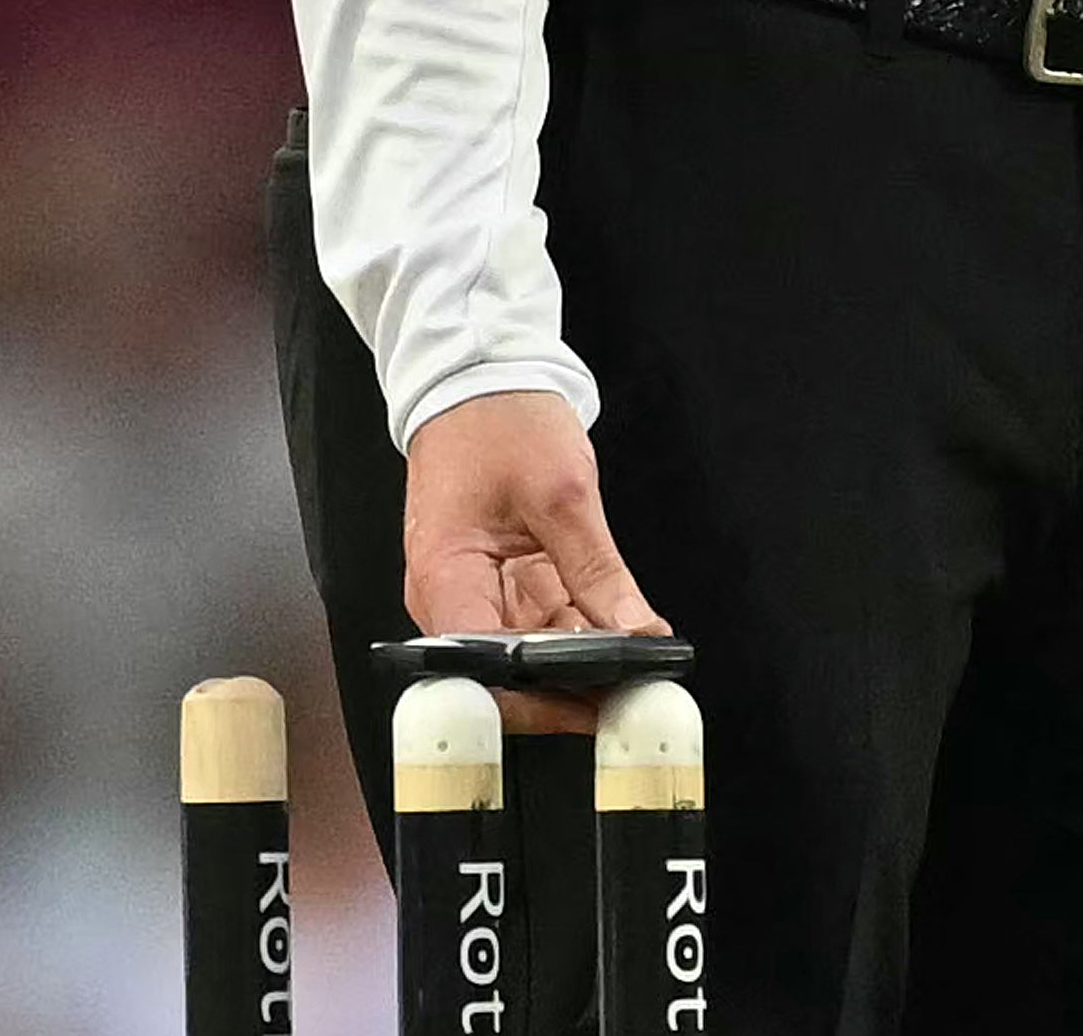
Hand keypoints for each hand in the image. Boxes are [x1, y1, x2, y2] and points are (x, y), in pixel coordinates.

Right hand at [402, 387, 665, 732]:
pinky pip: (536, 621)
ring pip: (528, 650)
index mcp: (445, 577)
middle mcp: (449, 596)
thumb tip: (637, 631)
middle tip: (631, 693)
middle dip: (568, 687)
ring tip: (636, 669)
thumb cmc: (500, 420)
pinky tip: (618, 636)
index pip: (484, 670)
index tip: (597, 706)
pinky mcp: (495, 580)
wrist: (478, 377)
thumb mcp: (564, 493)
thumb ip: (599, 571)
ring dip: (578, 661)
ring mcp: (472, 590)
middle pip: (504, 671)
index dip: (541, 698)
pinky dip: (576, 630)